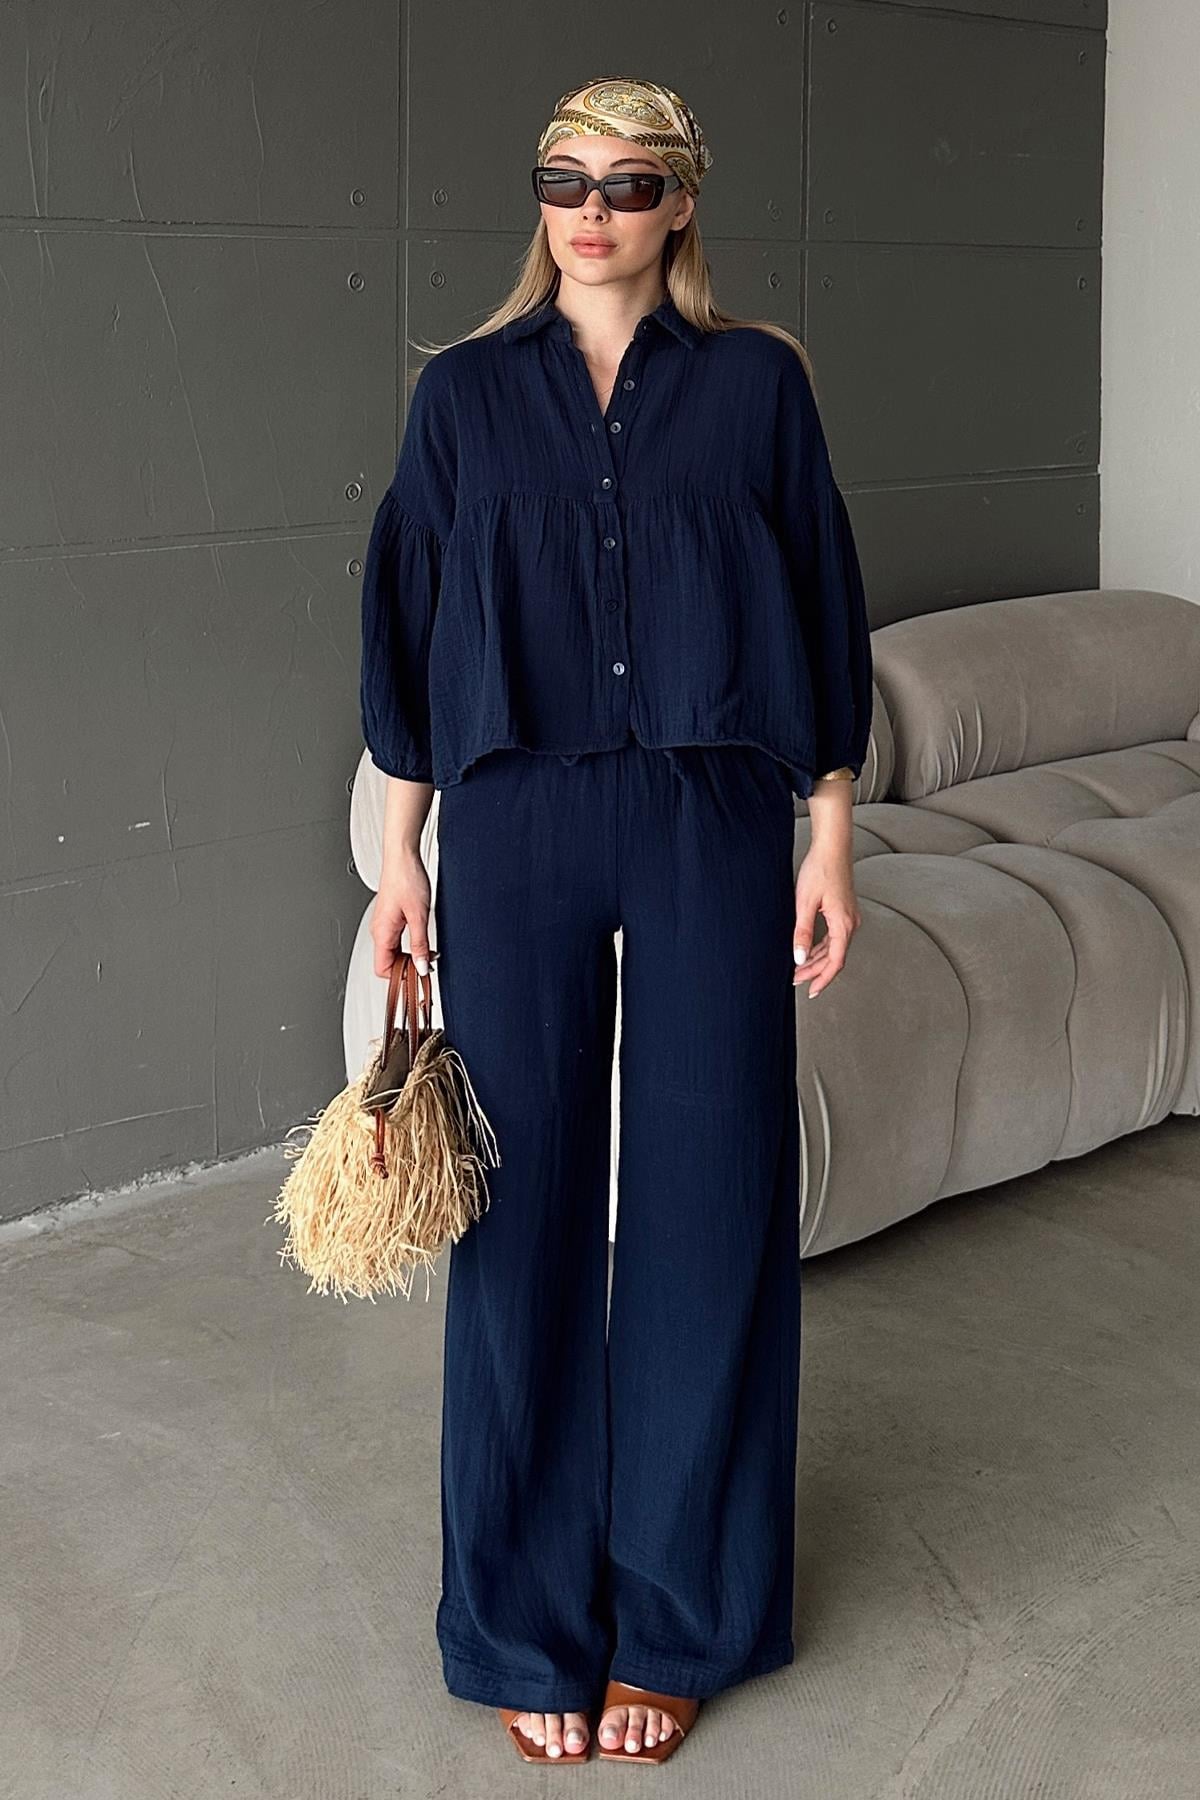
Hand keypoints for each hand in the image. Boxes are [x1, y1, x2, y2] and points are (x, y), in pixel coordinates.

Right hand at [371, 848, 431, 979]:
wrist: (403, 857)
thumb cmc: (407, 878)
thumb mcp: (419, 916)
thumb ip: (420, 944)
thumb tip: (422, 966)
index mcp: (382, 933)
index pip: (383, 969)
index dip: (401, 977)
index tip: (420, 975)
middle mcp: (379, 930)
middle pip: (388, 963)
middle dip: (408, 967)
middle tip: (428, 964)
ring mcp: (384, 924)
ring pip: (393, 952)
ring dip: (410, 956)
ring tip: (429, 953)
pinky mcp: (390, 918)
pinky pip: (396, 941)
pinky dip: (409, 945)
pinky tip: (423, 942)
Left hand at [792, 849, 860, 995]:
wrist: (832, 847)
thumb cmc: (819, 870)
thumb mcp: (805, 903)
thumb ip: (802, 932)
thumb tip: (799, 958)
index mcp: (843, 924)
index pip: (835, 962)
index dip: (823, 979)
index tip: (811, 992)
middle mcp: (850, 923)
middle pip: (834, 957)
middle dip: (815, 971)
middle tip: (795, 980)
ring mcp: (849, 917)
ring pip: (834, 948)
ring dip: (817, 960)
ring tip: (798, 968)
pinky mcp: (844, 911)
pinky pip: (834, 937)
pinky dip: (821, 947)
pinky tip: (808, 950)